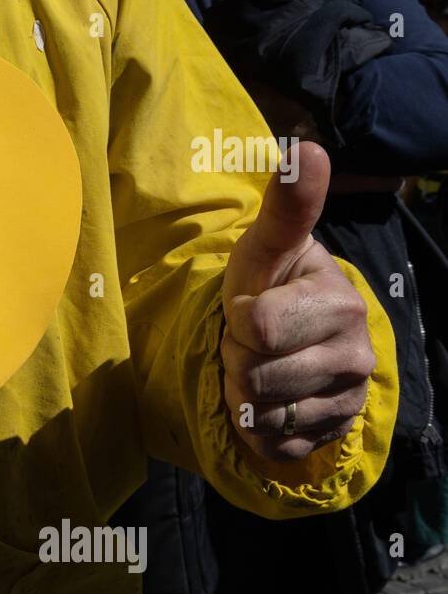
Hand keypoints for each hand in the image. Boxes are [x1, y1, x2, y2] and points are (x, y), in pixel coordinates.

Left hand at [222, 142, 375, 460]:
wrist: (290, 340)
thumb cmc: (270, 286)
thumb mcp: (266, 246)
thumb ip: (286, 207)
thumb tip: (306, 151)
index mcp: (341, 301)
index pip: (260, 327)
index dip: (239, 319)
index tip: (250, 305)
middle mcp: (356, 352)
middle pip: (255, 375)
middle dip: (236, 357)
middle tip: (250, 340)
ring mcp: (348, 399)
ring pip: (260, 413)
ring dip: (242, 392)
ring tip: (258, 365)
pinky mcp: (331, 435)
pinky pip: (272, 443)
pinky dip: (255, 427)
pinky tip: (268, 400)